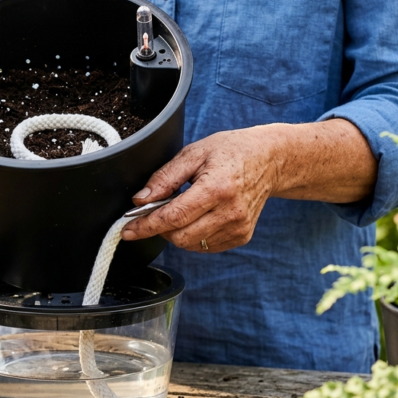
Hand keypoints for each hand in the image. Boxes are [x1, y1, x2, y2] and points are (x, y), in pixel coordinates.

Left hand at [120, 126, 284, 251]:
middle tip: (157, 211)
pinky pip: (205, 246)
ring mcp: (238, 228)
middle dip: (160, 228)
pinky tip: (199, 216)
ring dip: (177, 232)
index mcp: (217, 188)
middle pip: (180, 236)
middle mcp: (230, 212)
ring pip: (191, 245)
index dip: (146, 226)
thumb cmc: (231, 151)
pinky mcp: (242, 236)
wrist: (270, 160)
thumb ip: (165, 178)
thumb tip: (140, 201)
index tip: (127, 231)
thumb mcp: (194, 153)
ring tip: (183, 208)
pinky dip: (193, 236)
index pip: (173, 217)